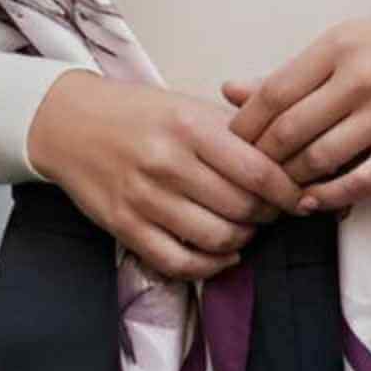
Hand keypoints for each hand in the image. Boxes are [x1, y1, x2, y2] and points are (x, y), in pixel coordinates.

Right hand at [26, 70, 307, 281]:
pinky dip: (210, 266)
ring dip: (242, 240)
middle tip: (272, 211)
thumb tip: (287, 160)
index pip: (257, 171)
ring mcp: (143, 198)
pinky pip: (179, 262)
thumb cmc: (139, 113)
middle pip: (241, 208)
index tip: (299, 197)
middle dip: (267, 215)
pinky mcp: (124, 226)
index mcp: (189, 126)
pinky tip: (222, 254)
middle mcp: (167, 162)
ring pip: (216, 239)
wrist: (70, 122)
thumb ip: (234, 130)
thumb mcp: (188, 104)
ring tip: (246, 228)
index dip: (288, 191)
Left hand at [220, 0, 370, 214]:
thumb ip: (290, 73)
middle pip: (291, 131)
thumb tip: (230, 92)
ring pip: (322, 158)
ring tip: (277, 189)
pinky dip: (331, 196)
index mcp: (338, 46)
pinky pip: (363, 179)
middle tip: (248, 175)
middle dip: (262, 160)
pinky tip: (313, 201)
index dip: (244, 126)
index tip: (229, 145)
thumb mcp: (344, 42)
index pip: (273, 94)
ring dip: (292, 181)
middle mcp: (361, 77)